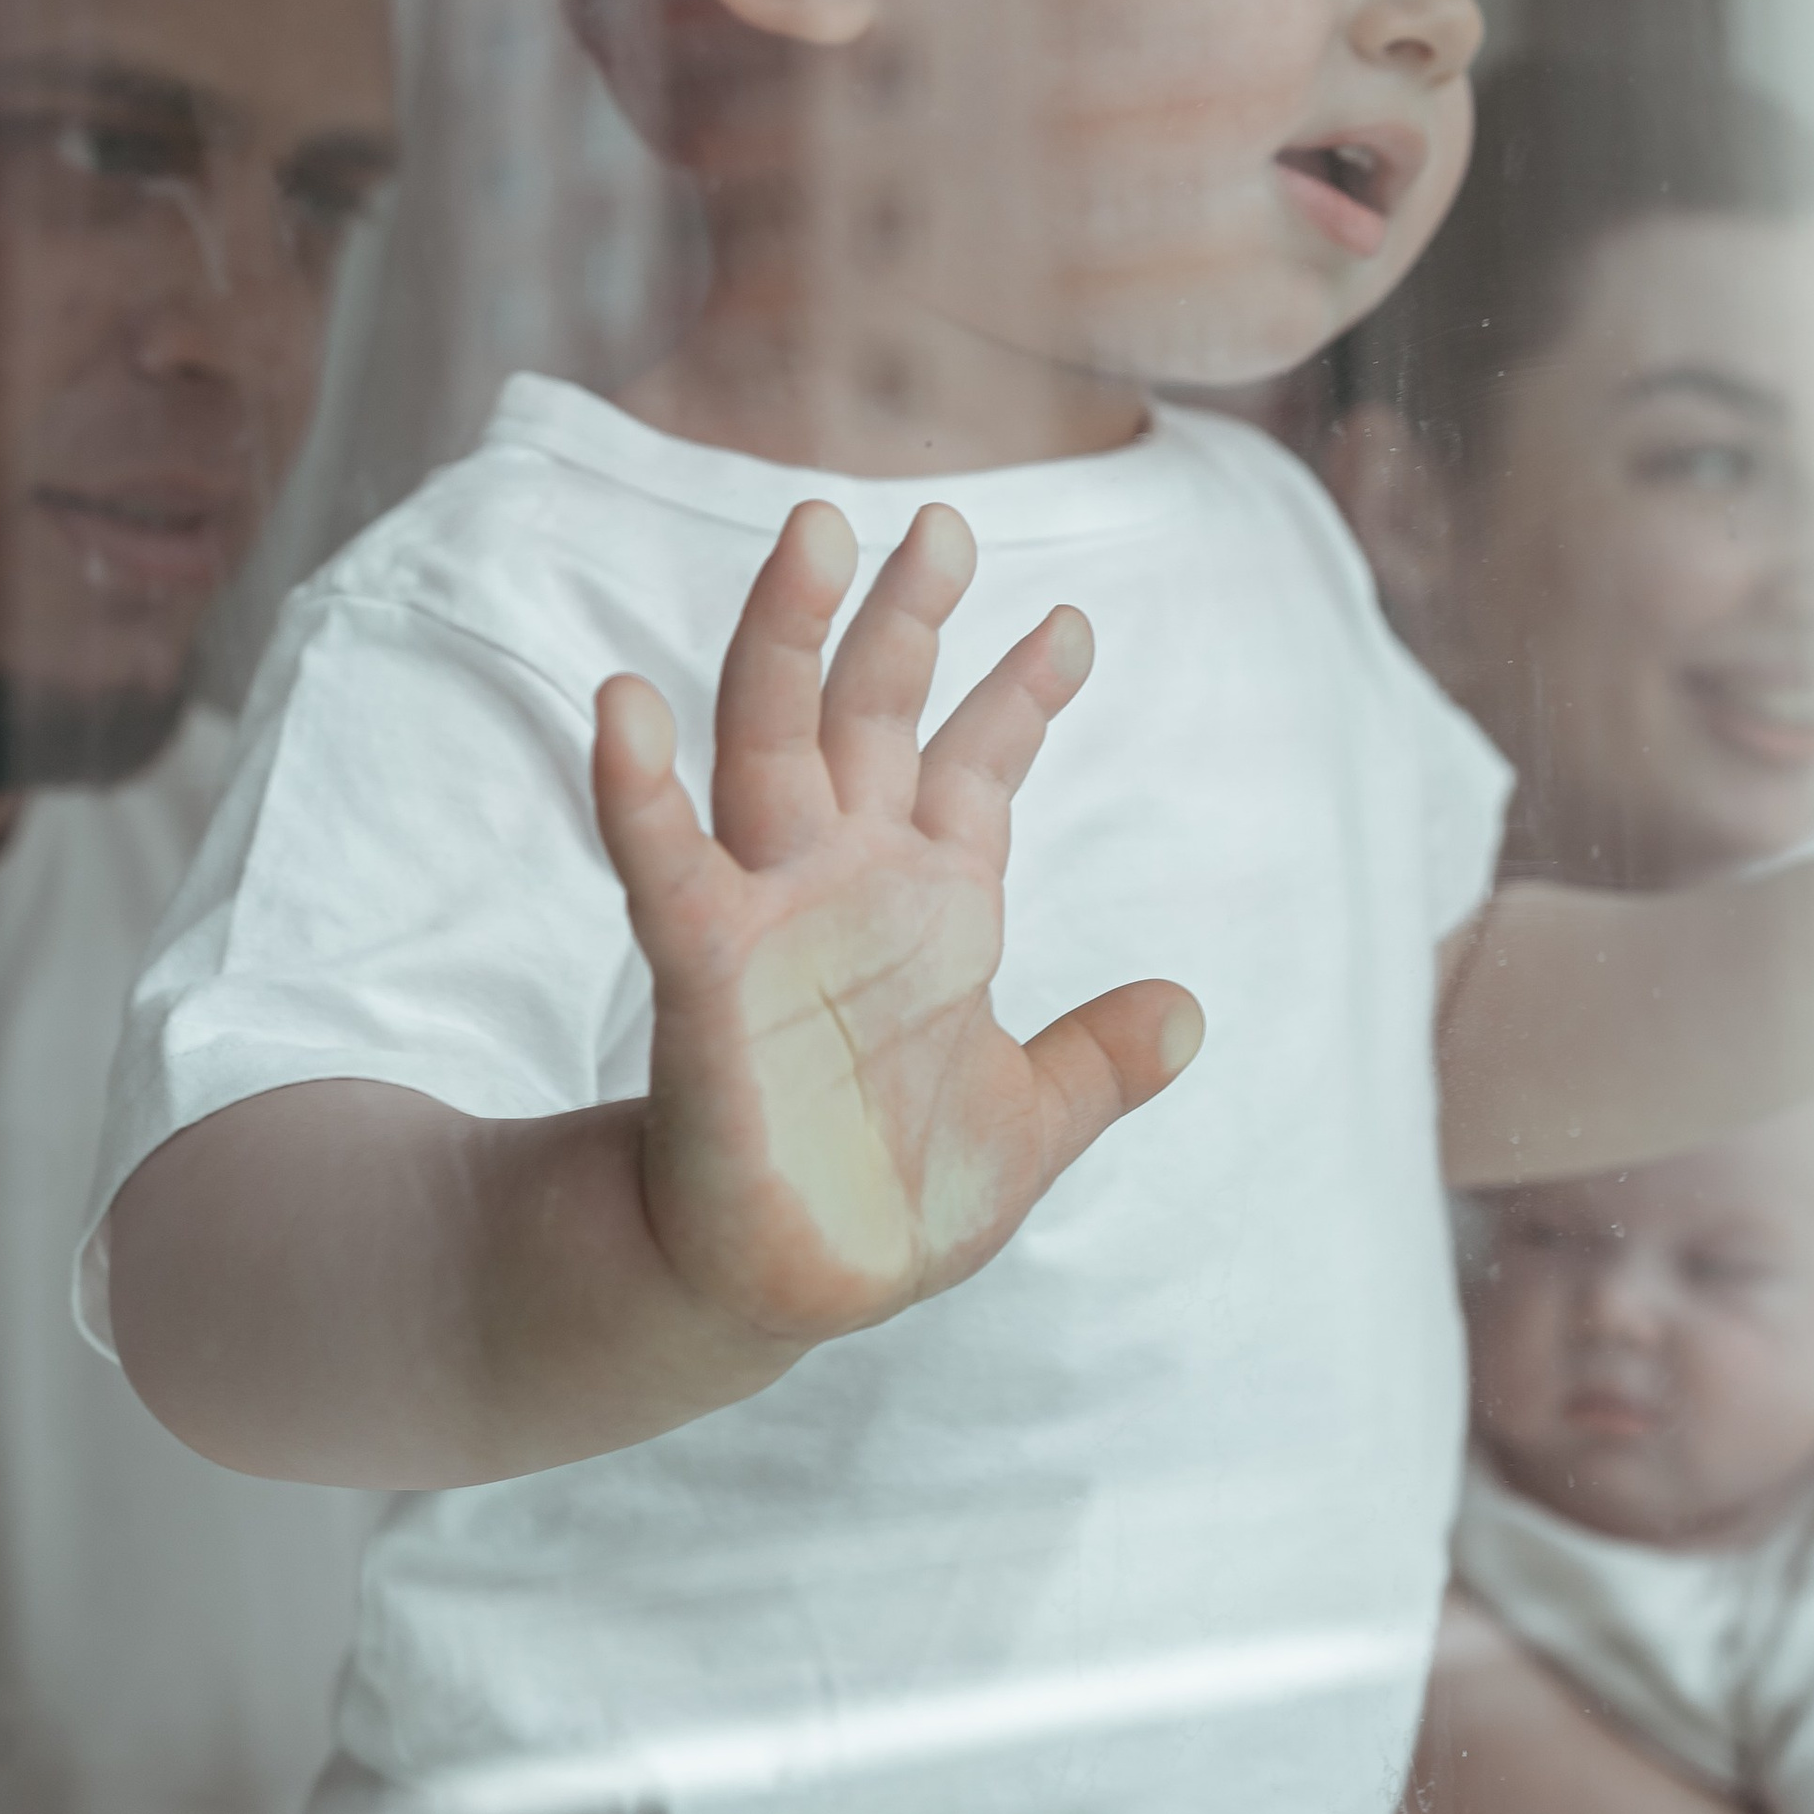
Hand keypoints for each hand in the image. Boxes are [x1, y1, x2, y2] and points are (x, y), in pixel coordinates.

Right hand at [591, 497, 1201, 1347]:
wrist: (790, 1293)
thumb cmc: (885, 1203)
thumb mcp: (1028, 1126)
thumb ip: (1102, 1062)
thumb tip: (1191, 1012)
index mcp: (928, 906)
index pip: (971, 766)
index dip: (1018, 695)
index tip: (1071, 622)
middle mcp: (846, 883)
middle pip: (869, 714)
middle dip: (904, 617)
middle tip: (939, 520)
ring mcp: (770, 915)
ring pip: (768, 742)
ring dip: (786, 638)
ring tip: (812, 532)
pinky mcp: (701, 975)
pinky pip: (664, 867)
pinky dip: (638, 788)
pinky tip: (623, 699)